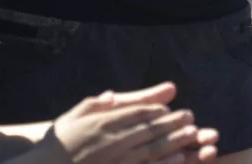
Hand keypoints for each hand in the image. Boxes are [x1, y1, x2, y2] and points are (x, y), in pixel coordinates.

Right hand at [47, 82, 219, 163]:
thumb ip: (94, 106)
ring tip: (192, 134)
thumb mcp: (72, 118)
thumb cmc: (59, 143)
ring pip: (151, 148)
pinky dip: (163, 163)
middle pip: (148, 128)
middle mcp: (112, 139)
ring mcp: (116, 159)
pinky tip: (178, 159)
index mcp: (103, 122)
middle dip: (172, 122)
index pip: (136, 113)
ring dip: (174, 140)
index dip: (156, 110)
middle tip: (191, 117)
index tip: (172, 108)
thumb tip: (112, 95)